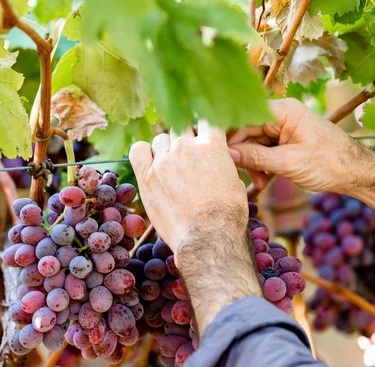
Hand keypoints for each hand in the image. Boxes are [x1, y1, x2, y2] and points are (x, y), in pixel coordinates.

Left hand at [129, 121, 248, 253]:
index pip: (205, 120)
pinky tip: (151, 164)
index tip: (204, 140)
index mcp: (211, 144)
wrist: (207, 237)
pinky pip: (138, 150)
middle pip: (181, 128)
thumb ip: (223, 164)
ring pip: (161, 139)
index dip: (204, 129)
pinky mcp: (146, 176)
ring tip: (172, 169)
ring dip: (166, 149)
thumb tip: (218, 160)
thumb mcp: (235, 183)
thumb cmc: (227, 215)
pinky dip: (144, 153)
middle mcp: (185, 146)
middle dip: (186, 141)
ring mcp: (164, 160)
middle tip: (190, 160)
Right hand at [228, 98, 363, 192]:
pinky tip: (265, 181)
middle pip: (247, 131)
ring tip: (260, 183)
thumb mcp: (289, 163)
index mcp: (283, 111)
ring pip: (255, 143)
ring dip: (253, 164)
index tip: (219, 157)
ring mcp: (284, 128)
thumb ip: (256, 157)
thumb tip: (227, 154)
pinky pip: (265, 150)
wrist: (358, 173)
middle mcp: (282, 115)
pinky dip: (262, 165)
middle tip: (240, 177)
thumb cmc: (330, 163)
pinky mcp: (287, 141)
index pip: (244, 117)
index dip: (229, 138)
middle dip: (242, 155)